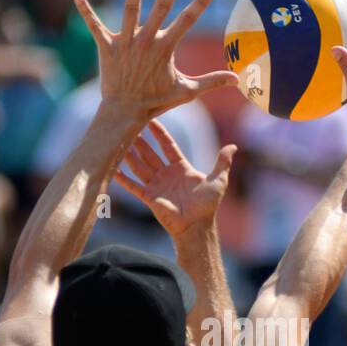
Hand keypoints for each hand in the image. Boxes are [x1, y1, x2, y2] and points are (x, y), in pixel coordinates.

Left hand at [74, 0, 237, 123]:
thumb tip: (237, 80)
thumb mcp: (186, 92)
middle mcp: (146, 41)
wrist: (125, 113)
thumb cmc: (156, 102)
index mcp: (165, 49)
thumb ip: (211, 82)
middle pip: (162, 7)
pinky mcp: (107, 47)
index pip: (187, 21)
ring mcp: (126, 42)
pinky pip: (94, 27)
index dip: (200, 4)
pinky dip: (86, 13)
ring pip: (130, 9)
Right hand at [114, 119, 235, 239]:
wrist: (197, 226)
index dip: (160, 133)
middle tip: (129, 126)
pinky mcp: (149, 197)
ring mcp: (157, 185)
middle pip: (150, 154)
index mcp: (181, 168)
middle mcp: (166, 174)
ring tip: (118, 141)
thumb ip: (222, 162)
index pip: (168, 146)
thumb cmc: (208, 205)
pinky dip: (123, 178)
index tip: (151, 119)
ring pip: (140, 166)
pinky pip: (133, 186)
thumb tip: (233, 146)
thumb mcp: (218, 180)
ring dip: (130, 155)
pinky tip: (113, 168)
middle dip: (140, 141)